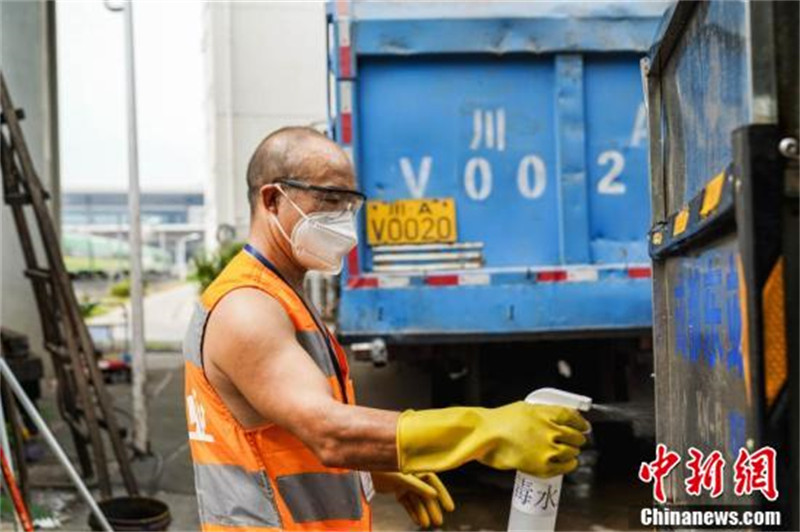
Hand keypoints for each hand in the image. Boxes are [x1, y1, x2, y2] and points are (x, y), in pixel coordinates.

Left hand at [372, 471, 454, 527]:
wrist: (365, 468)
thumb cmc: (385, 469)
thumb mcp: (402, 478)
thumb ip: (418, 486)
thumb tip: (434, 495)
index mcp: (417, 468)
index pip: (434, 483)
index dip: (443, 495)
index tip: (450, 508)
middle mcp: (413, 476)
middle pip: (426, 494)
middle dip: (433, 508)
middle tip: (439, 522)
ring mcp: (405, 484)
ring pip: (417, 501)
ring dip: (422, 512)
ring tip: (427, 525)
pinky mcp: (397, 491)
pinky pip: (407, 503)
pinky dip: (412, 512)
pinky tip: (417, 522)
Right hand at [397, 402, 588, 477]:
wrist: (484, 436)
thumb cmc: (500, 421)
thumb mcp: (526, 408)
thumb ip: (545, 412)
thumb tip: (561, 418)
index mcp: (547, 413)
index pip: (574, 417)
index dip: (581, 423)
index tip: (584, 426)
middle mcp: (551, 430)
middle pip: (576, 436)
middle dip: (578, 438)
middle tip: (576, 440)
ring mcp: (548, 449)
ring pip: (572, 451)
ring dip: (573, 451)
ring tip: (570, 452)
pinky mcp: (543, 465)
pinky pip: (565, 467)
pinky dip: (569, 464)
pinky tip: (568, 462)